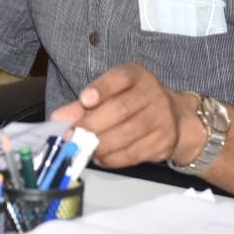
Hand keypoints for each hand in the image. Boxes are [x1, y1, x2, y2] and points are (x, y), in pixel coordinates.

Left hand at [49, 62, 194, 168]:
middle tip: (72, 136)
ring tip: (83, 149)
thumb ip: (83, 106)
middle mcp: (152, 93)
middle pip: (121, 108)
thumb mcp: (111, 95)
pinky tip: (100, 158)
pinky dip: (113, 159)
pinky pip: (134, 153)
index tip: (85, 99)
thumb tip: (58, 118)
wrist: (175, 118)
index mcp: (136, 75)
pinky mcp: (163, 142)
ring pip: (127, 133)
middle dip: (92, 124)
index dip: (102, 88)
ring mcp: (161, 118)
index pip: (120, 77)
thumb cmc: (133, 103)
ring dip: (101, 144)